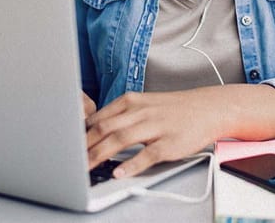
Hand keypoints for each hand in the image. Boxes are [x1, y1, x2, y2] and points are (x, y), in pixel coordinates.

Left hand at [84, 85, 274, 177]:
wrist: (210, 108)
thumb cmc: (174, 109)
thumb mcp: (144, 105)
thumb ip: (119, 116)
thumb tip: (91, 131)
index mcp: (132, 101)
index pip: (98, 118)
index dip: (79, 134)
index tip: (65, 146)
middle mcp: (142, 111)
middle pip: (105, 128)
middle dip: (83, 146)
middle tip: (67, 161)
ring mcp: (156, 126)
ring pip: (122, 139)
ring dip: (100, 154)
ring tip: (84, 167)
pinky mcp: (170, 142)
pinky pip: (148, 154)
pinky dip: (131, 164)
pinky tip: (119, 172)